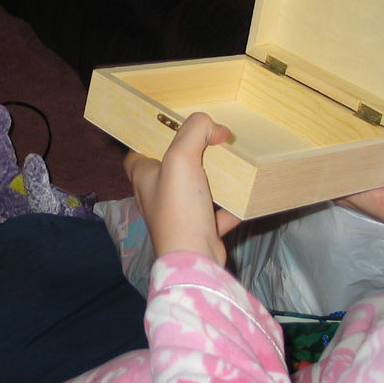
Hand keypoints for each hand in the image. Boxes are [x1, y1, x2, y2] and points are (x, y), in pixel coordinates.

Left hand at [124, 112, 240, 264]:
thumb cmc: (179, 207)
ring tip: (229, 158)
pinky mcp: (199, 230)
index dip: (152, 135)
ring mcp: (177, 214)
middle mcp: (156, 194)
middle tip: (210, 137)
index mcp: (143, 177)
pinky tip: (245, 192)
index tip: (173, 124)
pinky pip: (217, 212)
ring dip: (211, 176)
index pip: (138, 150)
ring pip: (194, 188)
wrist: (195, 258)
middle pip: (171, 166)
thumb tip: (215, 127)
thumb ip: (195, 131)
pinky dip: (230, 204)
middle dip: (189, 152)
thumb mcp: (181, 158)